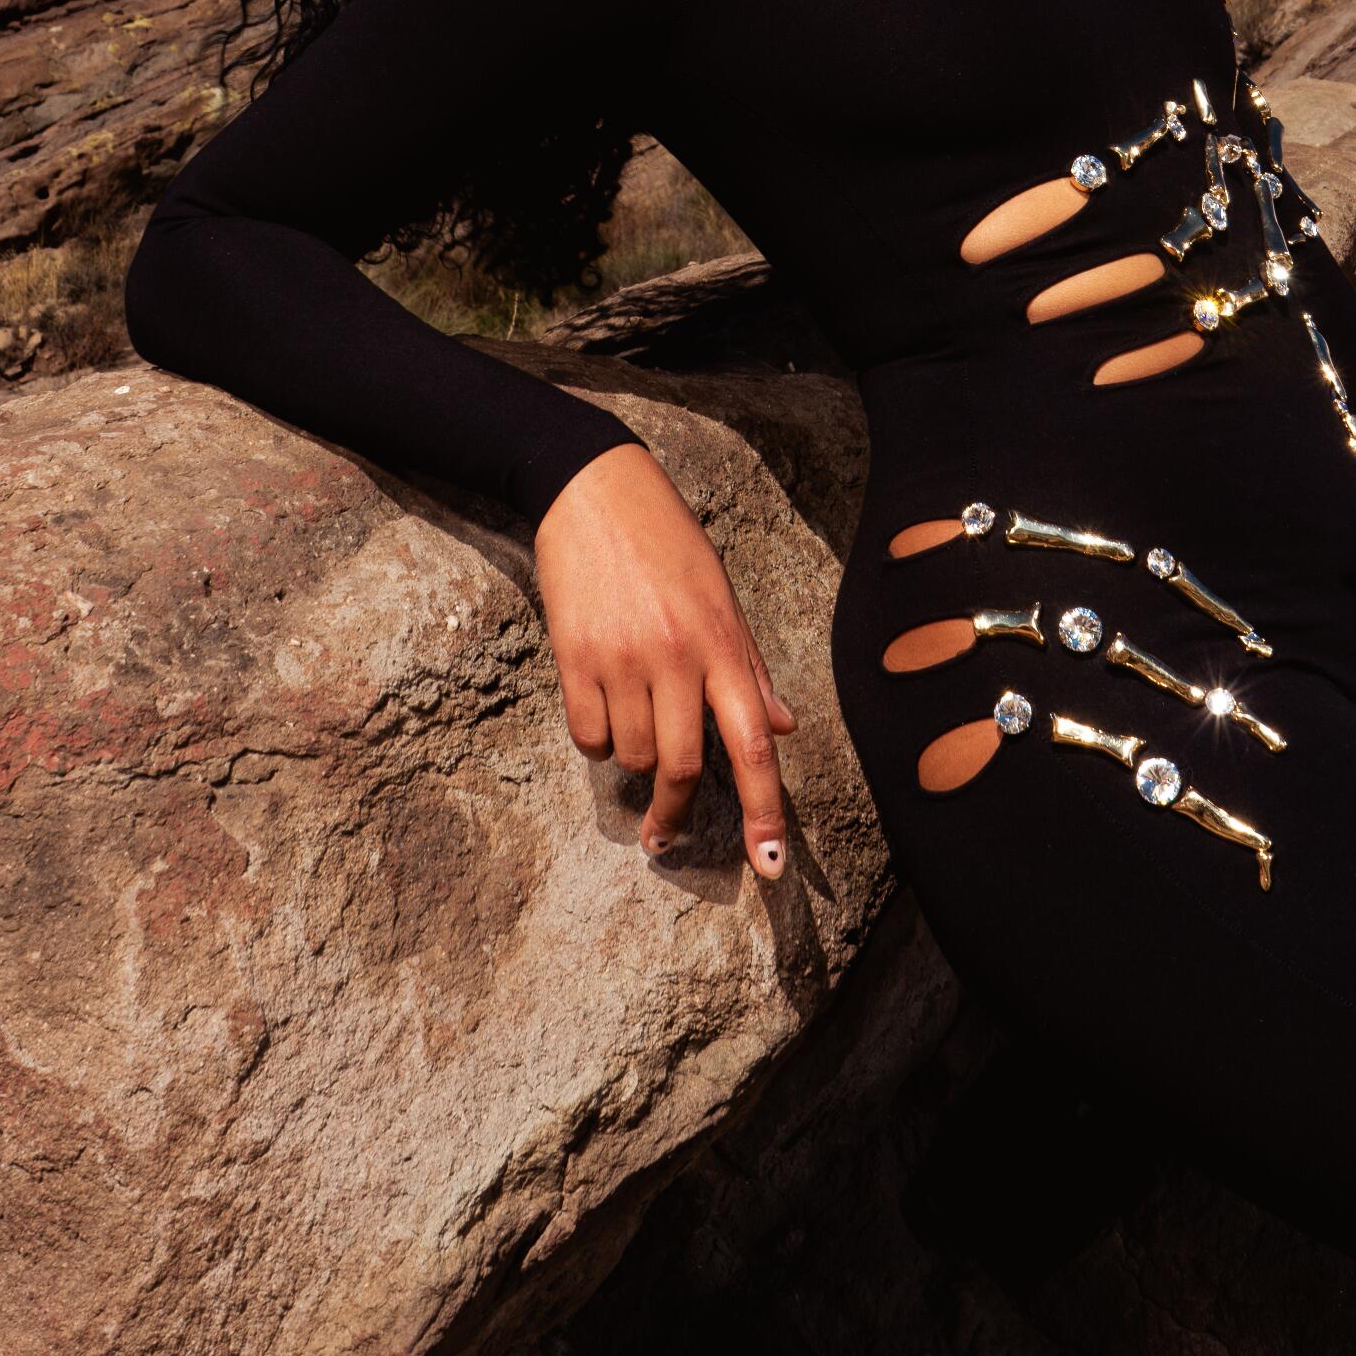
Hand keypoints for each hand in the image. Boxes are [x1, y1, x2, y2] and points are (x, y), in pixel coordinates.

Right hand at [532, 442, 798, 880]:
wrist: (594, 489)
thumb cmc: (669, 541)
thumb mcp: (722, 596)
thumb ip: (750, 667)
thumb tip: (782, 728)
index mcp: (723, 644)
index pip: (753, 745)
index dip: (765, 812)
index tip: (769, 866)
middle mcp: (676, 656)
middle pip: (681, 768)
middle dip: (674, 815)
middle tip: (666, 837)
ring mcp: (622, 658)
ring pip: (629, 756)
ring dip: (632, 760)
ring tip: (632, 722)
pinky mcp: (573, 656)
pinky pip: (587, 734)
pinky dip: (596, 737)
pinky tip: (600, 704)